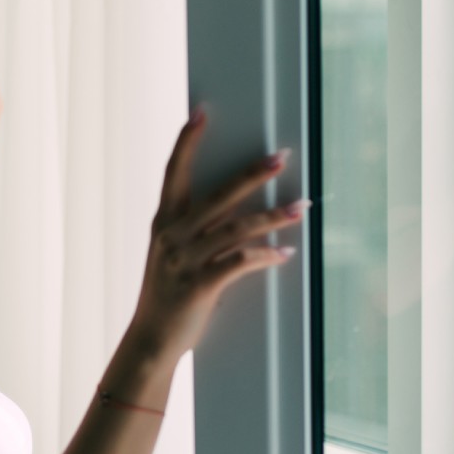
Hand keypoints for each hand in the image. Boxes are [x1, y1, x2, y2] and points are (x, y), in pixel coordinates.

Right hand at [130, 108, 307, 358]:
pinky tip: (285, 254)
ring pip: (237, 228)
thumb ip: (194, 232)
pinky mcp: (200, 285)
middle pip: (218, 194)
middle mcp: (172, 235)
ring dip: (274, 217)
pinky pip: (240, 263)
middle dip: (253, 174)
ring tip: (302, 207)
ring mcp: (185, 260)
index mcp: (164, 223)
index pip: (174, 173)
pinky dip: (266, 256)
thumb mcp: (170, 256)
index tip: (200, 113)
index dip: (186, 142)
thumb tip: (233, 212)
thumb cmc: (167, 297)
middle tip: (281, 157)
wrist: (151, 340)